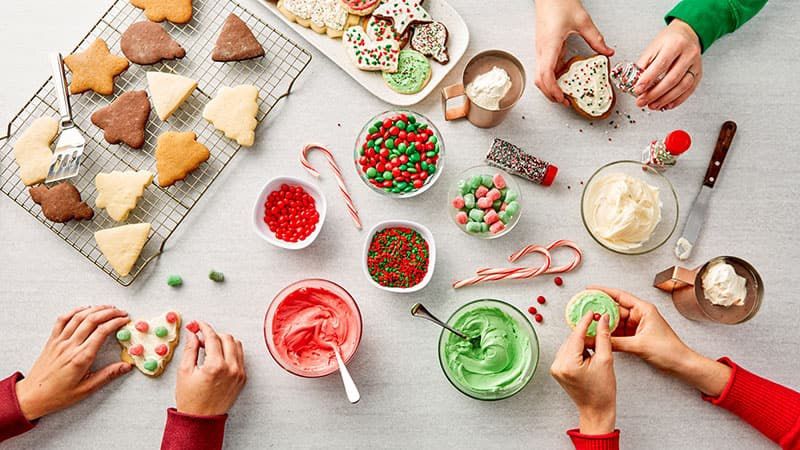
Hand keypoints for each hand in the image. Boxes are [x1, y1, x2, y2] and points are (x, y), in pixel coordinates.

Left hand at [15, 305, 132, 420]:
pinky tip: (84, 309)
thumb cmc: (57, 395)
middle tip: (121, 312)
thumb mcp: (87, 389)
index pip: (102, 332)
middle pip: (92, 320)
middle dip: (109, 312)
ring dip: (95, 309)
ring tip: (107, 308)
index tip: (125, 320)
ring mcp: (59, 342)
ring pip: (78, 317)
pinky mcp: (52, 341)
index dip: (116, 322)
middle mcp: (70, 346)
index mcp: (81, 358)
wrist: (32, 396)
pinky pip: (62, 320)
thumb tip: (126, 366)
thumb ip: (108, 375)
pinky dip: (74, 311)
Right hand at [176, 322, 245, 415]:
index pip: (213, 338)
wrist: (201, 419)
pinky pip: (240, 357)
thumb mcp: (184, 372)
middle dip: (213, 334)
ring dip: (224, 342)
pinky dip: (230, 352)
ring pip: (236, 345)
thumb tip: (193, 334)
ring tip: (209, 349)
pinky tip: (218, 357)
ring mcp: (239, 373)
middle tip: (201, 339)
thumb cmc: (190, 399)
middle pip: (227, 338)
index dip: (204, 328)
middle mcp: (231, 368)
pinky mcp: (242, 378)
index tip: (197, 324)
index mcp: (216, 366)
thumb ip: (190, 349)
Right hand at [534, 0, 613, 104]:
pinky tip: (563, 78)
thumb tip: (607, 52)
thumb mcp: (583, 20)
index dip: (553, 90)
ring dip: (549, 87)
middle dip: (550, 94)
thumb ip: (596, 38)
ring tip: (563, 94)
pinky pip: (544, 68)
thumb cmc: (559, 4)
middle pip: (540, 80)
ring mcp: (541, 50)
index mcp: (550, 45)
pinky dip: (551, 78)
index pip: (546, 74)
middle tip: (565, 102)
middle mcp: (542, 50)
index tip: (562, 98)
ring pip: (539, 76)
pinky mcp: (543, 48)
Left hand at [550, 311, 615, 433]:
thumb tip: (602, 319)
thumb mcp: (606, 361)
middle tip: (599, 331)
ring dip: (582, 343)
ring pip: (570, 345)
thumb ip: (602, 337)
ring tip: (596, 351)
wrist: (596, 410)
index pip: (576, 335)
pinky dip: (577, 351)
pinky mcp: (557, 370)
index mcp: (568, 363)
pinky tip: (588, 356)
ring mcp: (555, 368)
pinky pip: (567, 353)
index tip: (591, 313)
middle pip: (572, 340)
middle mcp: (558, 365)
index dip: (585, 322)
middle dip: (585, 335)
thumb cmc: (603, 390)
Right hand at [589, 286, 730, 396]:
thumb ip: (615, 343)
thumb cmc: (669, 351)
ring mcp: (637, 326)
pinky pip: (618, 332)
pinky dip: (609, 334)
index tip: (589, 289)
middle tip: (584, 310)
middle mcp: (640, 315)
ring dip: (603, 324)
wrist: (681, 364)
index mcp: (644, 309)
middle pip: (615, 309)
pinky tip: (599, 335)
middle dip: (600, 310)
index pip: (620, 296)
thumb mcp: (639, 345)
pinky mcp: (636, 336)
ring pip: (615, 322)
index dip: (603, 291)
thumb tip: (596, 340)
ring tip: (588, 324)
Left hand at [634, 19, 701, 109]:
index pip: (661, 64)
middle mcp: (688, 54)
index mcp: (675, 44)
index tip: (637, 90)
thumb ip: (643, 64)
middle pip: (672, 78)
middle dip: (654, 93)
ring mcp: (695, 64)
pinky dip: (677, 100)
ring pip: (682, 86)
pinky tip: (666, 105)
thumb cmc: (669, 40)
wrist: (687, 34)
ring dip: (665, 99)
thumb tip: (633, 83)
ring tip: (652, 105)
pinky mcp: (699, 73)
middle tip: (641, 101)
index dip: (648, 79)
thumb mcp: (653, 47)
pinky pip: (689, 90)